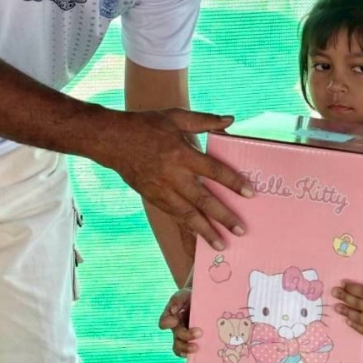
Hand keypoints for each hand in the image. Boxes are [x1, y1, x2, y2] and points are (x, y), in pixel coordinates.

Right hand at [94, 108, 252, 250]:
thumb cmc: (147, 126)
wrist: (113, 141)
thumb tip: (230, 120)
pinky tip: (199, 237)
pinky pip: (174, 217)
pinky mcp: (153, 199)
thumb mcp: (176, 117)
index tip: (249, 193)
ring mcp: (162, 190)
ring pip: (187, 215)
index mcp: (182, 154)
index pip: (213, 171)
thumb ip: (205, 120)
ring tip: (222, 244)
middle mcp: (173, 176)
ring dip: (206, 231)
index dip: (232, 182)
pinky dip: (187, 228)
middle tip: (241, 230)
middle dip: (223, 217)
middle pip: (203, 200)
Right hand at [159, 288, 201, 357]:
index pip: (164, 322)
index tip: (176, 320)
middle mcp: (176, 328)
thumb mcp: (185, 294)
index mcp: (171, 316)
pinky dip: (190, 354)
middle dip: (186, 335)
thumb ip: (178, 299)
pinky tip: (198, 353)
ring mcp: (184, 336)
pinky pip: (187, 352)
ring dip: (187, 348)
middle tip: (199, 332)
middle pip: (176, 335)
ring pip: (179, 347)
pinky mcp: (192, 341)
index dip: (168, 323)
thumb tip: (174, 311)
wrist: (203, 299)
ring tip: (196, 347)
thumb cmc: (191, 296)